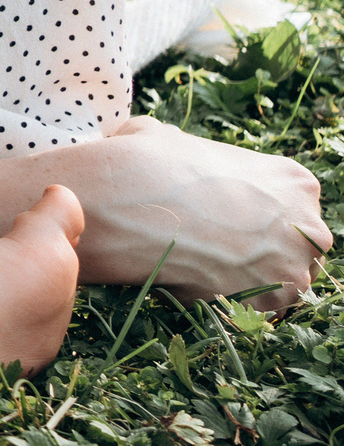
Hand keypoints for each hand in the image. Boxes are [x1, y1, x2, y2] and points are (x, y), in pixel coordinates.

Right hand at [89, 117, 329, 310]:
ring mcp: (297, 266)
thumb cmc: (151, 164)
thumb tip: (164, 145)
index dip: (258, 215)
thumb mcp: (170, 137)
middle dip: (266, 249)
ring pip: (283, 280)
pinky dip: (234, 302)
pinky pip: (260, 308)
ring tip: (206, 270)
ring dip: (252, 278)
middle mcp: (309, 224)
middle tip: (221, 249)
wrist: (136, 204)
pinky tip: (201, 285)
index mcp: (295, 182)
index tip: (228, 221)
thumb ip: (186, 147)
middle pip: (297, 245)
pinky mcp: (274, 300)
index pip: (291, 206)